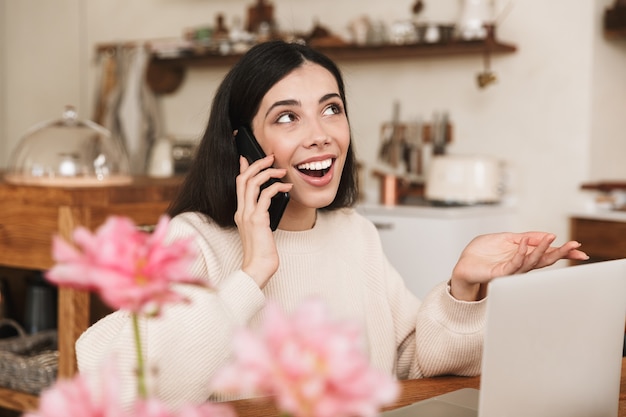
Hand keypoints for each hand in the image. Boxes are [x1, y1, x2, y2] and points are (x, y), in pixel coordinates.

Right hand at [234, 155, 291, 287]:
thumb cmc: (262, 252)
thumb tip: (270, 205)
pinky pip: (266, 195)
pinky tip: (287, 188)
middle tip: (270, 158)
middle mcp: (242, 211)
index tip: (247, 158)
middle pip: (244, 179)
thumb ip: (261, 217)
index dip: (243, 169)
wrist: (258, 268)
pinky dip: (277, 187)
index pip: (239, 185)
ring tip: (281, 170)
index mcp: (241, 213)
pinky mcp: (258, 219)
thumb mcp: (260, 231)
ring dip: (268, 173)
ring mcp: (248, 215)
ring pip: (252, 183)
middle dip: (257, 164)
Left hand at [450, 232, 588, 300]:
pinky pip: (514, 263)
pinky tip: (525, 243)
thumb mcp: (507, 238)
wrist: (465, 263)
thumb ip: (526, 237)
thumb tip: (547, 235)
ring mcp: (511, 270)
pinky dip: (521, 252)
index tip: (578, 247)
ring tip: (552, 239)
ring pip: (532, 262)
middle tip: (575, 247)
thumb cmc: (483, 253)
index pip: (546, 254)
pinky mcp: (500, 273)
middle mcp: (521, 264)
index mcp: (523, 256)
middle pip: (545, 260)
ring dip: (542, 250)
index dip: (562, 251)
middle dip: (560, 253)